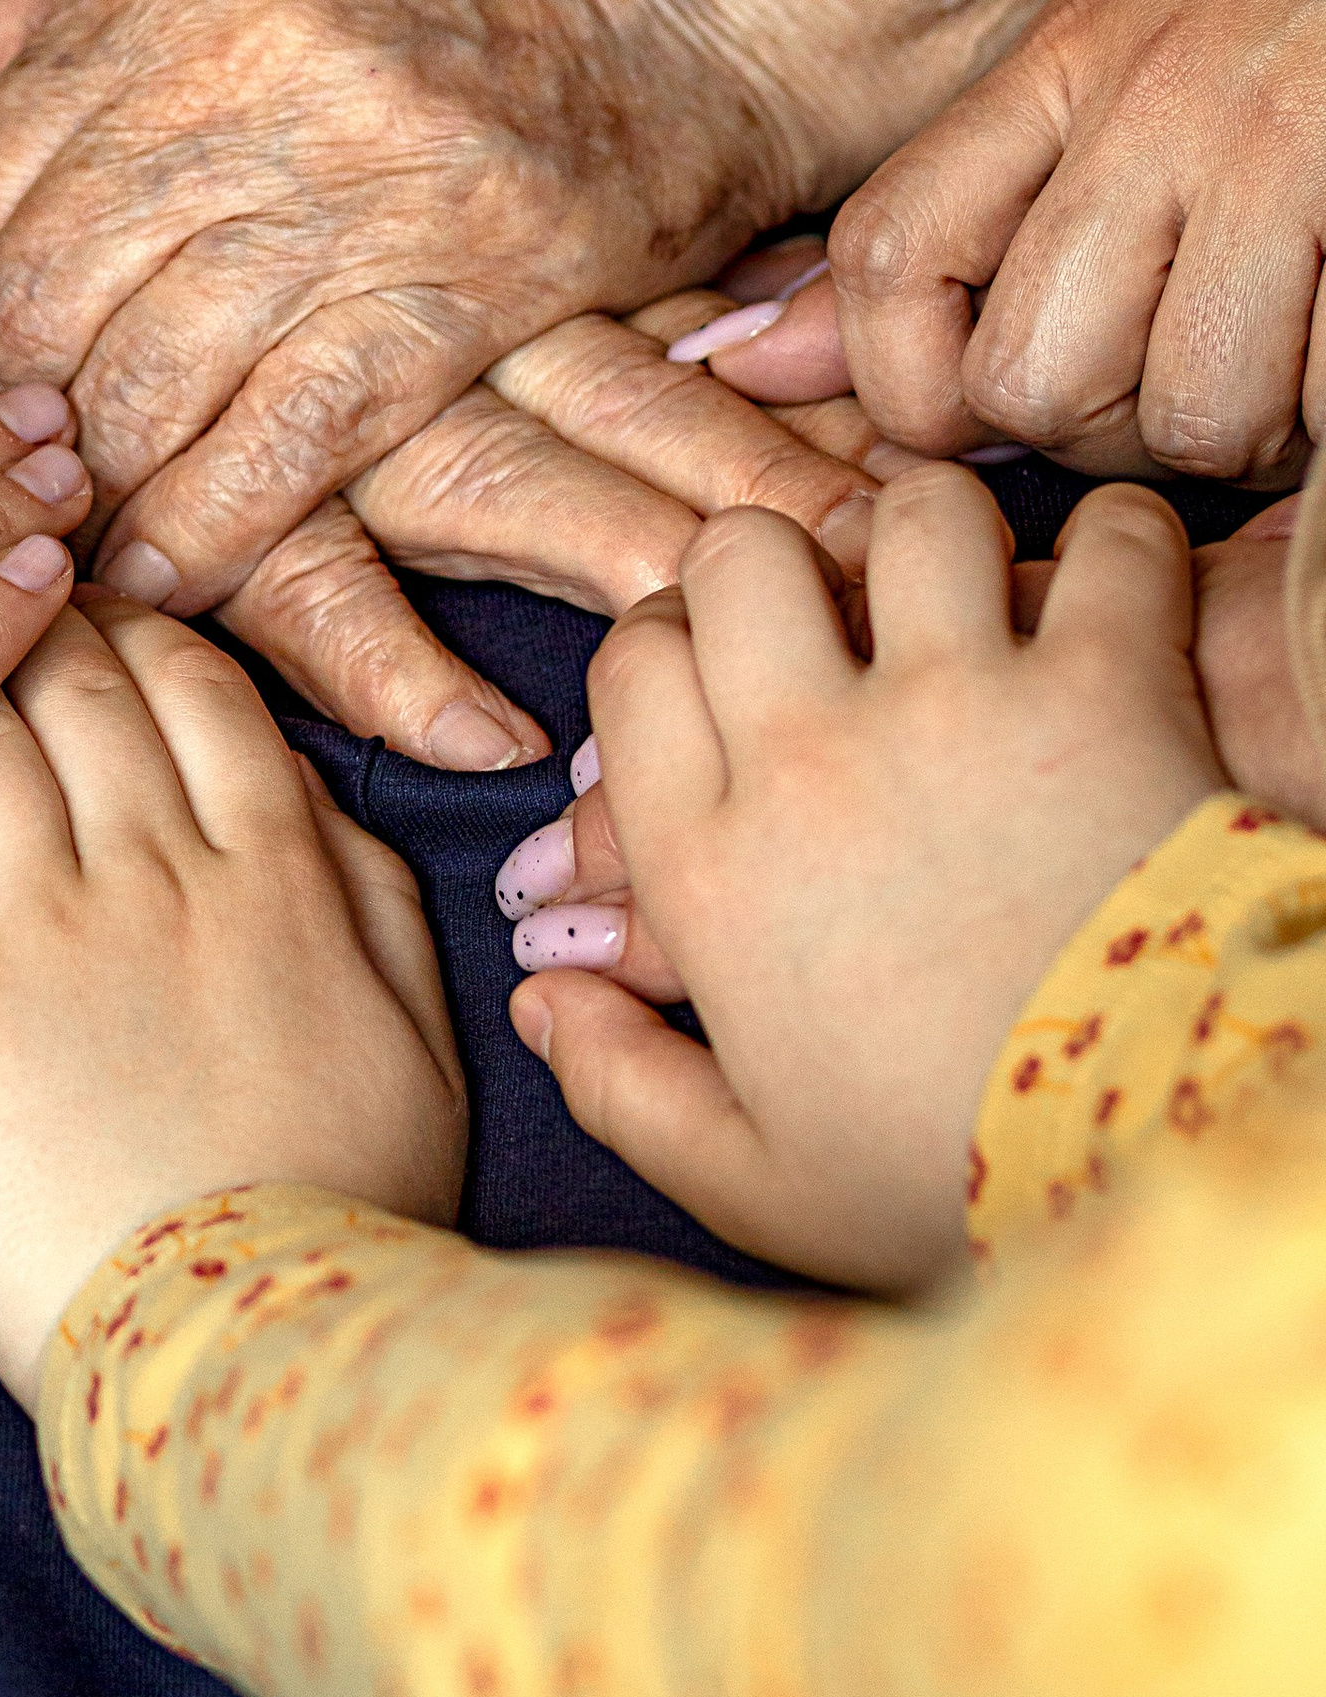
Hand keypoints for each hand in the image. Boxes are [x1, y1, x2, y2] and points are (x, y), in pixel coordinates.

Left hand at [0, 0, 1153, 608]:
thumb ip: (52, 1)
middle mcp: (234, 64)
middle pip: (36, 292)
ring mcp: (346, 178)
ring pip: (141, 378)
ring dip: (79, 493)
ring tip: (47, 551)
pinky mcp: (452, 284)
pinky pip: (280, 442)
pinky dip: (201, 534)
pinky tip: (157, 582)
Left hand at [0, 601, 465, 1402]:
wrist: (243, 1365)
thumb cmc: (345, 1212)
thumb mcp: (418, 1036)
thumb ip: (367, 889)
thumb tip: (302, 791)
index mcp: (278, 869)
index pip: (189, 679)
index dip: (134, 626)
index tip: (96, 618)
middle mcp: (157, 871)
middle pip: (71, 679)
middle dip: (23, 622)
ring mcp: (40, 933)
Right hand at [206, 257, 913, 767]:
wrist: (58, 255)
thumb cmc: (283, 226)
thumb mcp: (467, 224)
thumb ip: (621, 275)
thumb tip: (797, 308)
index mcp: (516, 270)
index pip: (695, 338)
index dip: (822, 406)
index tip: (944, 478)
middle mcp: (443, 337)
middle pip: (637, 408)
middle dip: (772, 499)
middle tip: (900, 579)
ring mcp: (334, 420)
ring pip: (503, 488)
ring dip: (625, 572)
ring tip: (745, 654)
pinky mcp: (222, 510)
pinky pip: (311, 592)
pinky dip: (390, 665)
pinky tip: (486, 739)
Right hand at [509, 469, 1225, 1288]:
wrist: (1159, 1168)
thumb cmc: (958, 1182)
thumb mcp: (759, 1182)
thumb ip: (623, 1084)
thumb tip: (536, 999)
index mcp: (711, 867)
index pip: (633, 665)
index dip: (670, 642)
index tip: (720, 671)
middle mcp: (808, 759)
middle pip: (742, 559)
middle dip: (780, 563)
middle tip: (834, 615)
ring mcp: (954, 708)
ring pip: (910, 514)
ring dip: (941, 534)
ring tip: (971, 584)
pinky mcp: (1102, 689)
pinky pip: (1111, 544)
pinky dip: (1130, 544)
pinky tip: (1123, 581)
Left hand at [788, 0, 1325, 476]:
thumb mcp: (1131, 18)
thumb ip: (972, 188)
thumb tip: (746, 356)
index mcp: (1062, 56)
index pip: (884, 255)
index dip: (905, 389)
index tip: (980, 411)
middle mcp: (1145, 97)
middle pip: (1026, 377)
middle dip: (1105, 435)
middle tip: (1182, 384)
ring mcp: (1269, 139)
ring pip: (1186, 409)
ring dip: (1245, 433)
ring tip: (1288, 364)